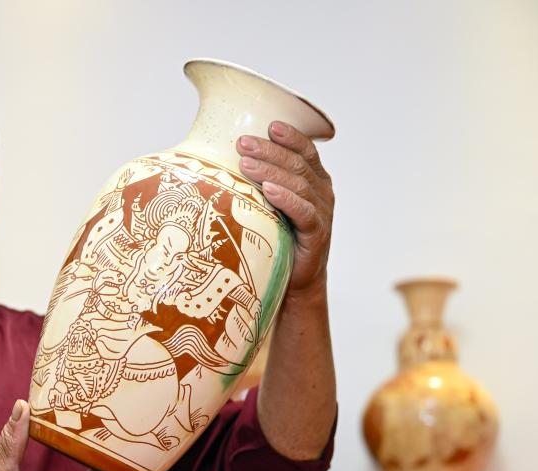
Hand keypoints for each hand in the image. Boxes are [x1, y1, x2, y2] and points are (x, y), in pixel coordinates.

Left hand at [237, 122, 333, 296]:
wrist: (296, 279)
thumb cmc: (279, 236)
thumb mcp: (268, 204)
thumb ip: (257, 182)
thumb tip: (216, 163)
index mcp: (313, 179)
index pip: (305, 150)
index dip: (290, 136)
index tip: (269, 125)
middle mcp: (321, 191)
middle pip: (297, 163)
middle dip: (270, 151)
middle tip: (243, 143)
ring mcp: (321, 212)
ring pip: (299, 184)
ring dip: (272, 171)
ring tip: (248, 164)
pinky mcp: (317, 233)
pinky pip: (304, 212)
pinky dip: (286, 199)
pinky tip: (269, 191)